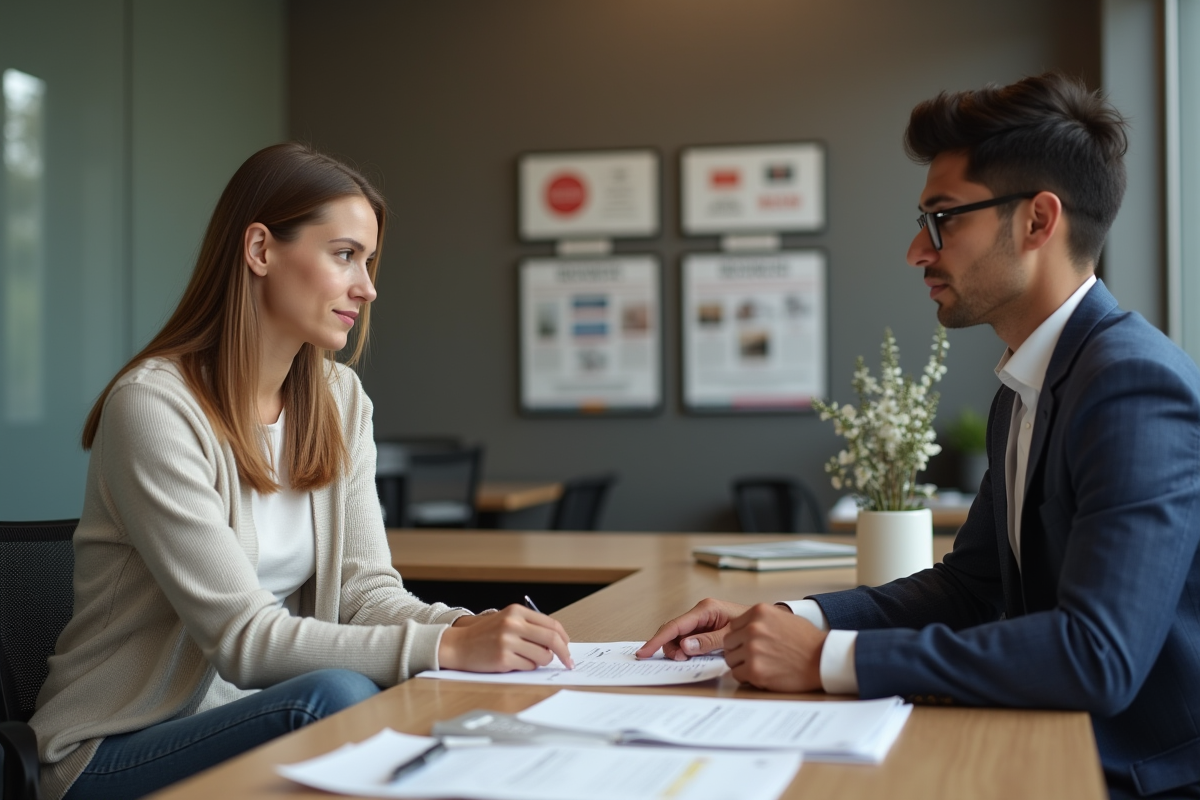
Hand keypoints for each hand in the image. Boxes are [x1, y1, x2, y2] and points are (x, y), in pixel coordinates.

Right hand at [438, 604, 573, 671]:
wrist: (458, 645)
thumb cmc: (484, 634)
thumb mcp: (507, 620)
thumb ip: (530, 626)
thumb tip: (557, 640)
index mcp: (516, 612)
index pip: (551, 624)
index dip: (564, 638)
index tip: (568, 647)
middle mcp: (513, 624)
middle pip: (552, 639)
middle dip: (564, 653)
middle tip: (568, 662)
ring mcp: (508, 642)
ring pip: (543, 656)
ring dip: (542, 661)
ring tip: (529, 659)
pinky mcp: (503, 659)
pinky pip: (529, 667)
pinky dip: (528, 667)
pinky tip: (515, 662)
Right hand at [636, 598, 749, 660]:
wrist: (767, 625)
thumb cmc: (753, 626)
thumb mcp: (731, 635)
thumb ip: (709, 641)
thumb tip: (685, 646)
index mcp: (705, 609)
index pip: (674, 626)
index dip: (657, 640)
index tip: (644, 652)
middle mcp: (700, 612)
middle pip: (672, 630)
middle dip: (668, 646)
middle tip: (678, 660)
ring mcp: (701, 620)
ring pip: (678, 636)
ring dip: (677, 649)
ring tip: (687, 658)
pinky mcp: (704, 628)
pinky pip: (687, 638)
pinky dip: (685, 649)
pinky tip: (691, 655)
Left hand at [724, 603, 826, 692]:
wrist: (823, 659)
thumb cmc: (807, 640)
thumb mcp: (783, 617)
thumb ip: (761, 620)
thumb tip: (743, 628)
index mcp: (759, 612)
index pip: (733, 626)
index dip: (740, 637)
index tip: (749, 644)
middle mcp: (753, 628)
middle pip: (728, 643)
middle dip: (738, 651)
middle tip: (754, 657)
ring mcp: (753, 649)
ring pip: (731, 659)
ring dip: (742, 664)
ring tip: (760, 666)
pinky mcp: (755, 670)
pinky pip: (737, 675)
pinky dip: (747, 677)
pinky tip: (762, 674)